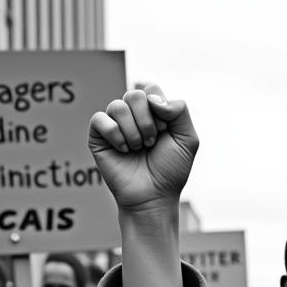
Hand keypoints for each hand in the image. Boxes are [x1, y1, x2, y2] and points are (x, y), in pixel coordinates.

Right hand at [88, 84, 198, 213]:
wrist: (153, 197)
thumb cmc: (170, 171)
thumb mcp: (187, 139)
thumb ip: (179, 110)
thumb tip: (151, 98)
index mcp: (152, 112)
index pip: (150, 89)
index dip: (159, 110)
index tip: (164, 132)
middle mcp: (132, 115)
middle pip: (134, 94)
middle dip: (147, 122)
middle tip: (151, 144)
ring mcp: (115, 125)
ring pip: (118, 106)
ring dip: (133, 132)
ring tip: (138, 150)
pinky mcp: (98, 137)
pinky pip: (100, 119)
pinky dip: (115, 135)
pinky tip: (123, 150)